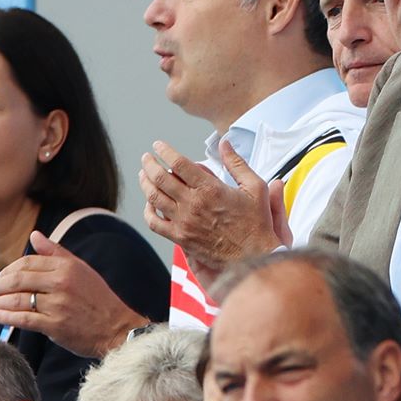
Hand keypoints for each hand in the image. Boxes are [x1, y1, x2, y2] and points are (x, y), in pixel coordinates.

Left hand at [0, 231, 147, 357]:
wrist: (116, 327)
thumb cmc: (98, 298)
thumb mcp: (82, 270)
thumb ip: (56, 253)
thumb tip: (35, 235)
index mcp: (67, 267)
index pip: (27, 262)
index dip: (8, 270)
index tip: (0, 279)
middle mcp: (62, 283)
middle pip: (17, 280)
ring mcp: (58, 304)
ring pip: (16, 300)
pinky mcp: (55, 325)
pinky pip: (23, 319)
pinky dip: (6, 318)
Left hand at [140, 139, 280, 272]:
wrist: (253, 256)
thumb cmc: (256, 223)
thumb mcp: (255, 187)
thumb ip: (237, 163)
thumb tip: (225, 143)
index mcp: (210, 189)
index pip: (178, 163)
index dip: (165, 151)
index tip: (159, 145)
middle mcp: (193, 204)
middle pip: (160, 178)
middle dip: (150, 163)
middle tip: (147, 157)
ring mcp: (184, 222)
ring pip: (154, 198)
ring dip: (145, 182)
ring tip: (144, 175)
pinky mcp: (180, 238)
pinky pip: (154, 222)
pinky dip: (147, 211)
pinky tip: (150, 203)